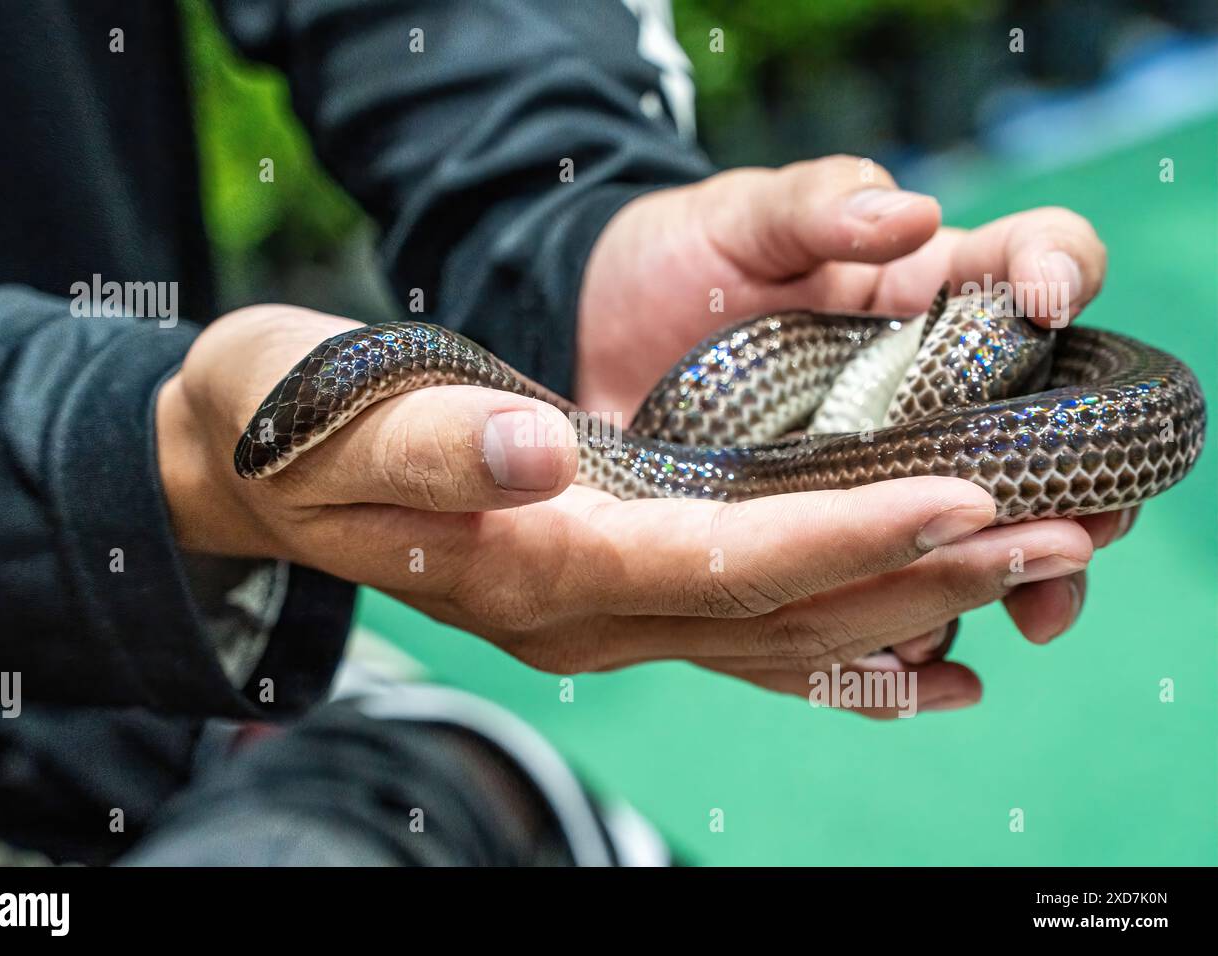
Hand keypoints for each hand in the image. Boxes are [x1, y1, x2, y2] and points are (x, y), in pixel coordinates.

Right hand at [156, 305, 1091, 716]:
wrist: (265, 464)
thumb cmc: (302, 424)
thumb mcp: (351, 416)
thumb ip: (443, 442)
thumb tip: (537, 449)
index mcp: (533, 566)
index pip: (720, 563)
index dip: (845, 536)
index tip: (963, 496)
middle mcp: (581, 613)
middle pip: (778, 611)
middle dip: (919, 577)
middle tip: (1054, 541)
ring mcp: (598, 616)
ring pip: (778, 633)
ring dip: (905, 604)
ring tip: (1021, 573)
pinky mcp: (608, 591)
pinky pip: (746, 637)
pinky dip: (840, 647)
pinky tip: (919, 653)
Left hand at [577, 156, 1134, 701]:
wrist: (593, 335)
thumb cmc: (678, 259)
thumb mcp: (741, 217)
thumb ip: (819, 205)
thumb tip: (911, 215)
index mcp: (927, 292)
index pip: (1036, 265)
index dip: (1063, 272)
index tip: (1046, 299)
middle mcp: (926, 392)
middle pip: (1039, 436)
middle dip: (1078, 485)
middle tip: (1077, 527)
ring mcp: (878, 473)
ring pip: (978, 532)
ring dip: (1012, 576)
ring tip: (1024, 612)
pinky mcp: (820, 537)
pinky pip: (882, 590)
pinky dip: (907, 630)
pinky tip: (922, 663)